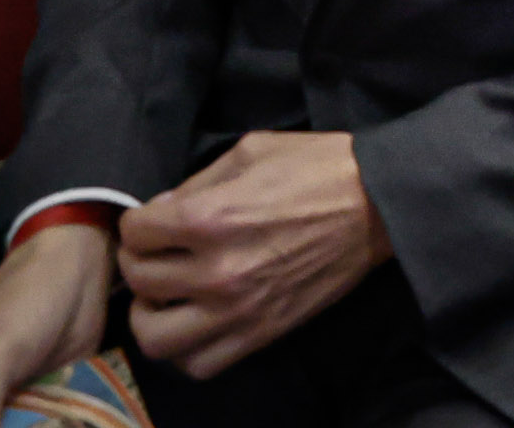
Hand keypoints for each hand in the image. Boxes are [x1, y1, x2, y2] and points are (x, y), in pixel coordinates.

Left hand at [119, 131, 389, 380]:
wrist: (379, 203)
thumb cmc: (318, 167)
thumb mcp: (251, 151)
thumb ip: (197, 182)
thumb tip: (162, 211)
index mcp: (209, 217)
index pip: (134, 232)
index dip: (140, 221)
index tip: (155, 219)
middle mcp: (216, 270)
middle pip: (138, 280)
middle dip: (140, 260)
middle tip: (158, 251)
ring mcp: (238, 309)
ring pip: (156, 337)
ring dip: (151, 315)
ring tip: (167, 296)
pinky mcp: (262, 333)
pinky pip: (200, 363)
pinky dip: (188, 348)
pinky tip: (197, 321)